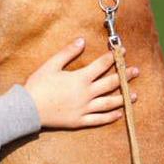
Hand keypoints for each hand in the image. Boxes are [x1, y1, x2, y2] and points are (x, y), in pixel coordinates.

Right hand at [24, 38, 138, 128]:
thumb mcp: (51, 65)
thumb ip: (68, 52)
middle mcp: (86, 94)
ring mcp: (84, 109)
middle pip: (111, 83)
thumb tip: (82, 41)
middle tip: (136, 71)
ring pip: (109, 103)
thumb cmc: (38, 85)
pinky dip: (110, 117)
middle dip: (125, 76)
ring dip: (124, 98)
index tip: (123, 51)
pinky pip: (98, 120)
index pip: (102, 65)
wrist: (28, 109)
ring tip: (135, 94)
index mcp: (81, 78)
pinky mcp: (79, 121)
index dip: (114, 57)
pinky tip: (120, 113)